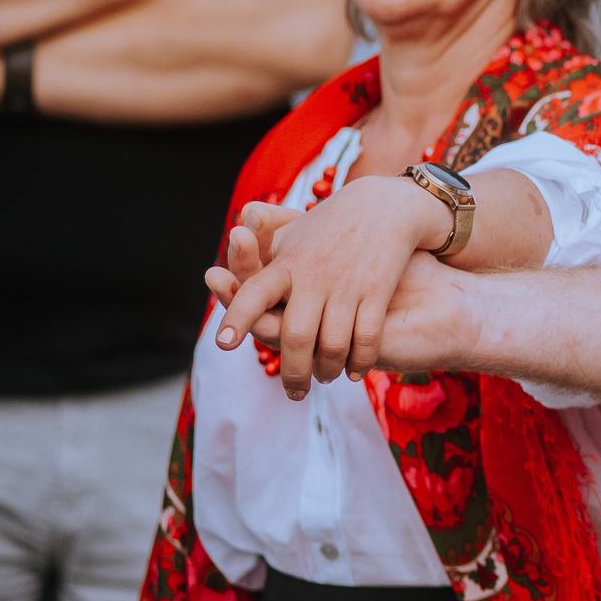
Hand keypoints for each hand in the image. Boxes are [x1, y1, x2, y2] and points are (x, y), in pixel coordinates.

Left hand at [209, 175, 451, 397]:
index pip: (254, 292)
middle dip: (293, 373)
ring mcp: (347, 284)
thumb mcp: (291, 233)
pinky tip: (354, 372)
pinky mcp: (377, 289)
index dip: (238, 318)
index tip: (224, 344)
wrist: (386, 206)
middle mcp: (314, 275)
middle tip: (294, 393)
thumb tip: (214, 276)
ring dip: (326, 370)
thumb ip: (254, 258)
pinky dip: (359, 361)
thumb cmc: (330, 224)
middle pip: (294, 335)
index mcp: (288, 263)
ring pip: (331, 344)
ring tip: (323, 379)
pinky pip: (366, 337)